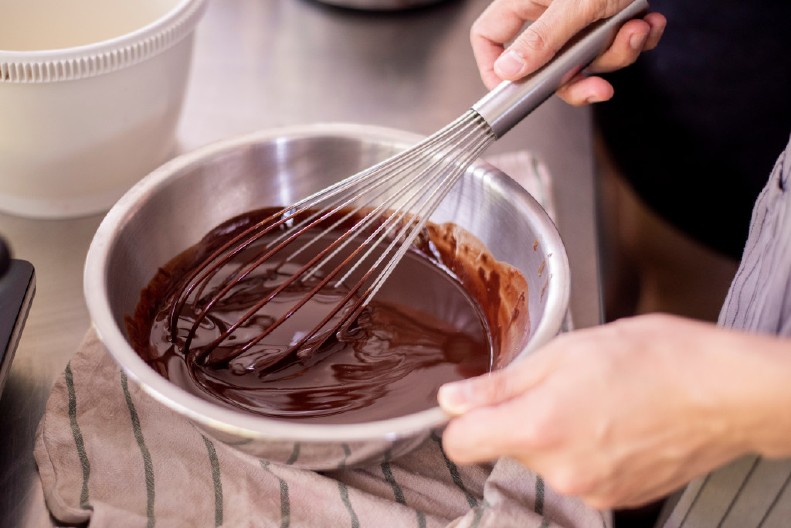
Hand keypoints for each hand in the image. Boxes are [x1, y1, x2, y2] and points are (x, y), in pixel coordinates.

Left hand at [438, 314, 790, 508]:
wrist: (723, 392)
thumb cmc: (654, 359)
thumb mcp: (564, 351)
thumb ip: (500, 383)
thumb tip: (452, 400)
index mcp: (537, 427)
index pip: (459, 443)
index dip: (461, 419)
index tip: (472, 403)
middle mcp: (558, 470)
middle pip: (505, 448)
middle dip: (519, 417)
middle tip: (559, 385)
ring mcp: (588, 489)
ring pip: (543, 460)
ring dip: (555, 433)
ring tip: (595, 401)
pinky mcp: (615, 498)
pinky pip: (577, 473)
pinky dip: (584, 450)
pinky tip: (613, 422)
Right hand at [471, 0, 665, 103]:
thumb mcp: (576, 4)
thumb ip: (542, 38)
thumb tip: (508, 70)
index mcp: (526, 0)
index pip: (489, 37)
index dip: (495, 70)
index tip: (517, 93)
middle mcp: (549, 13)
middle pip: (546, 66)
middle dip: (581, 76)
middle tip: (600, 86)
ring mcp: (578, 20)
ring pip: (586, 61)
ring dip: (618, 52)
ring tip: (635, 29)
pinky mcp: (605, 22)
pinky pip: (613, 48)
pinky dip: (636, 40)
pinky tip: (647, 23)